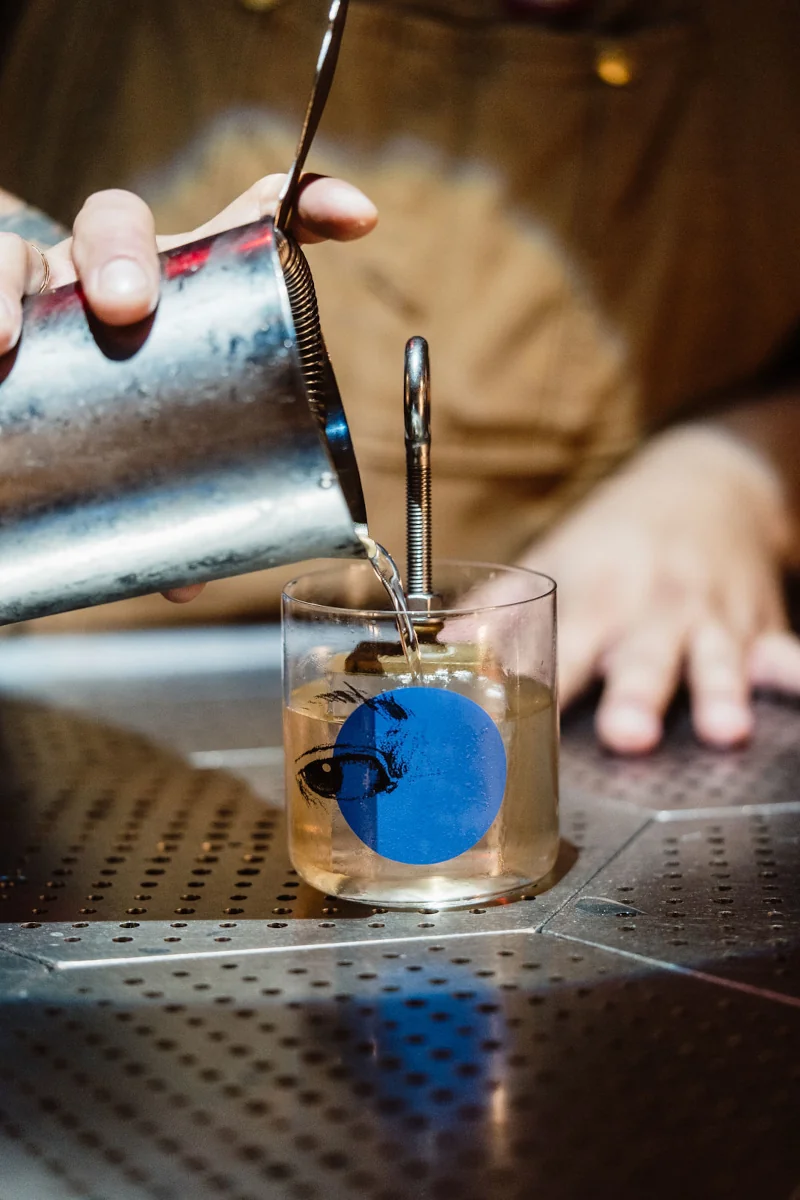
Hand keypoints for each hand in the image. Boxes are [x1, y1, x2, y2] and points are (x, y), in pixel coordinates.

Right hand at [0, 174, 376, 602]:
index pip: (253, 218)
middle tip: (123, 310)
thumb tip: (186, 582)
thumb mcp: (167, 440)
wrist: (31, 392)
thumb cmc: (121, 410)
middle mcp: (113, 265)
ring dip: (9, 284)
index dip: (309, 205)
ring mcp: (45, 277)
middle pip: (120, 221)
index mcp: (187, 285)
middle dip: (123, 254)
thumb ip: (182, 497)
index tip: (359, 218)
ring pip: (24, 245)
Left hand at [485, 427, 799, 752]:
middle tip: (627, 734)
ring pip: (715, 658)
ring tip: (722, 729)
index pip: (559, 650)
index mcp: (593, 597)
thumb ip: (502, 611)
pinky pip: (781, 650)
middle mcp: (651, 609)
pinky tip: (787, 685)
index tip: (515, 726)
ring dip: (717, 692)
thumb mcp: (555, 560)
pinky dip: (787, 671)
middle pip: (642, 657)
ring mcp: (709, 618)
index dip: (537, 689)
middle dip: (636, 695)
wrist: (704, 483)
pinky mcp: (758, 624)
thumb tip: (445, 646)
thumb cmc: (616, 539)